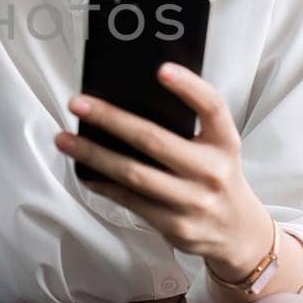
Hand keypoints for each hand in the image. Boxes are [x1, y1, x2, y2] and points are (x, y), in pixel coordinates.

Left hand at [53, 61, 274, 280]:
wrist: (238, 233)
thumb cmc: (216, 178)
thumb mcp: (217, 149)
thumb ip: (189, 128)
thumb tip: (128, 102)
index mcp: (225, 142)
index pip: (212, 107)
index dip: (188, 87)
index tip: (161, 69)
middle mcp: (212, 170)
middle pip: (154, 140)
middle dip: (110, 119)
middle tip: (77, 103)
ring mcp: (193, 201)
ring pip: (133, 174)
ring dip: (93, 155)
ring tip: (64, 139)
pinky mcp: (175, 225)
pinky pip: (130, 200)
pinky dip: (103, 184)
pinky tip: (84, 171)